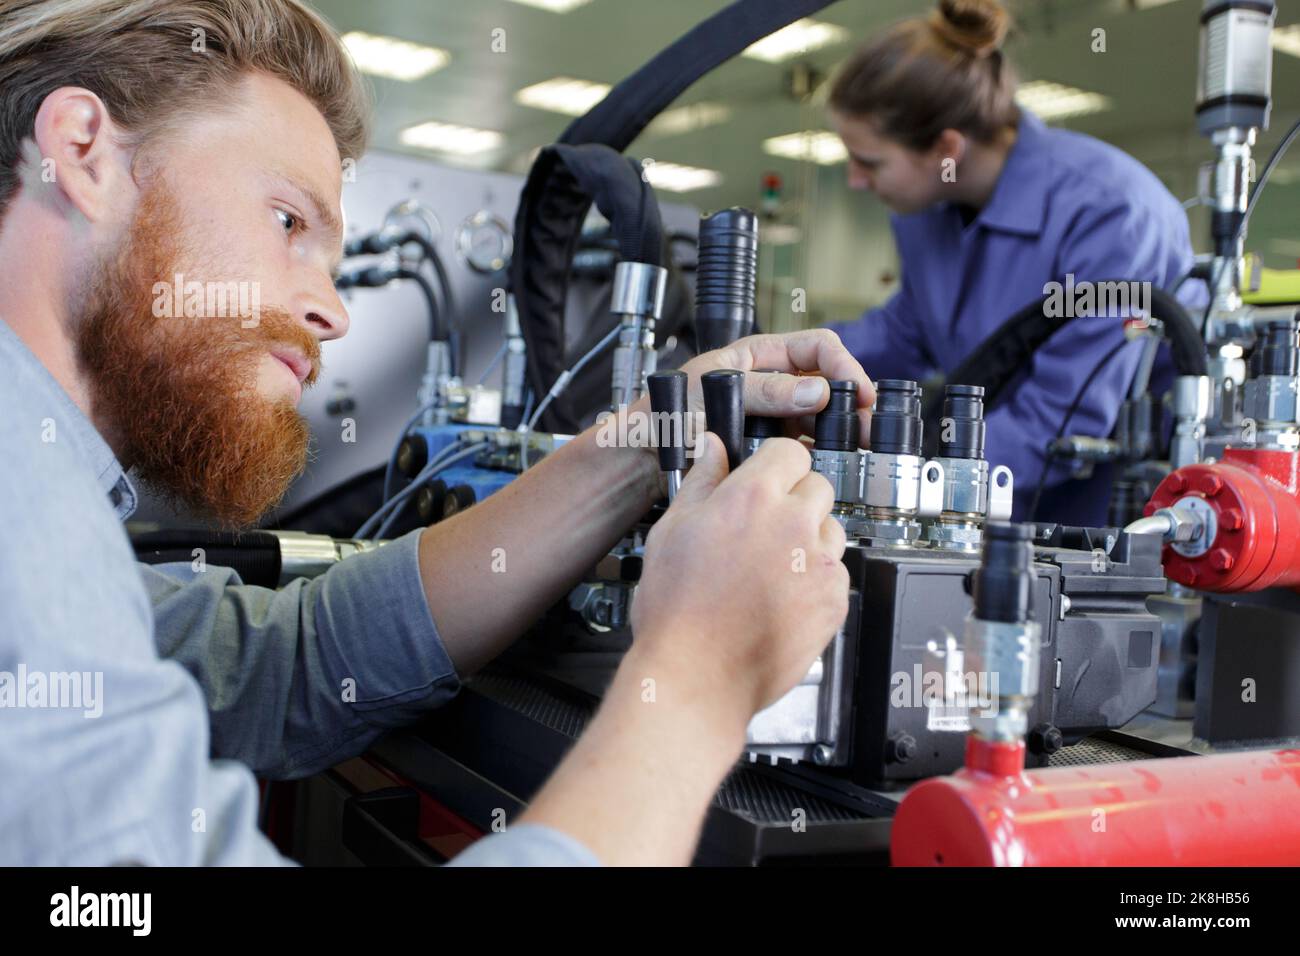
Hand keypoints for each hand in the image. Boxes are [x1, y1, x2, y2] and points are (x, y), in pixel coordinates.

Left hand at [624, 329, 874, 488]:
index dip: (844, 366)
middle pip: (827, 384)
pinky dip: (821, 453)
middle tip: (870, 428)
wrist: (643, 454)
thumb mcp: (715, 392)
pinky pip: (804, 444)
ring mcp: (772, 414)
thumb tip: (817, 391)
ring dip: (842, 432)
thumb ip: (766, 391)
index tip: (858, 392)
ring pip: (820, 418)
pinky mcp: (769, 444)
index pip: (817, 348)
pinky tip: (831, 464)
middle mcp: (772, 382)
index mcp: (760, 355)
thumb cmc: (665, 411)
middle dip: (853, 403)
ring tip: (859, 450)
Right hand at [628, 431, 849, 730]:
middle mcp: (793, 523)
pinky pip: (835, 572)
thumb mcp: (671, 531)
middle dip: (795, 500)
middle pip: (818, 486)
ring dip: (809, 538)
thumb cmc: (678, 611)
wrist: (698, 676)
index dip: (776, 465)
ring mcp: (819, 563)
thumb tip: (713, 448)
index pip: (790, 452)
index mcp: (752, 497)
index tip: (766, 479)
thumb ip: (702, 481)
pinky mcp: (834, 599)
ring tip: (770, 567)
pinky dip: (816, 579)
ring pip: (830, 529)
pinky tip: (781, 596)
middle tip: (763, 528)